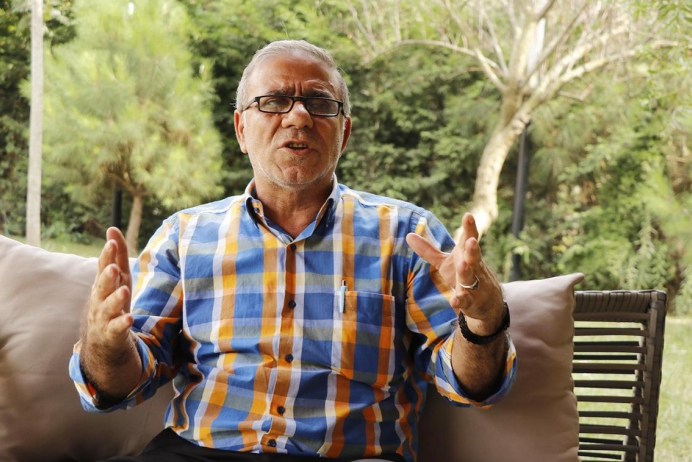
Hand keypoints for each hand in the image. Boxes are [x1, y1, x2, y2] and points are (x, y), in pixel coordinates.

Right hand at [85, 227, 133, 354]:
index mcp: (104, 282)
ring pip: (108, 306)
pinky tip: (129, 318)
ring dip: (116, 298)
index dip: (108, 255)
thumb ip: (116, 255)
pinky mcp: (111, 333)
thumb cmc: (111, 301)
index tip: (112, 241)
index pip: (104, 266)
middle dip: (107, 276)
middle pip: (103, 285)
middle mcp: (101, 297)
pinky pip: (117, 328)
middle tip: (112, 267)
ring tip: (124, 291)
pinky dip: (122, 323)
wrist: (101, 339)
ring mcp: (104, 316)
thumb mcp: (117, 278)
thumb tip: (112, 228)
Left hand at [406, 213, 503, 329]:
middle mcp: (473, 267)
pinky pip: (466, 301)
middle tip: (471, 241)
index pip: (469, 238)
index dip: (469, 228)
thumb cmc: (464, 276)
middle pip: (474, 256)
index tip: (468, 215)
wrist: (488, 303)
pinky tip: (455, 301)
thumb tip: (408, 235)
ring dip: (467, 271)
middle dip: (472, 249)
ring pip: (471, 277)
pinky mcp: (472, 302)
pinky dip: (461, 300)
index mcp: (466, 255)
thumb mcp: (445, 262)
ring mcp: (474, 285)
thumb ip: (428, 250)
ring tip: (463, 264)